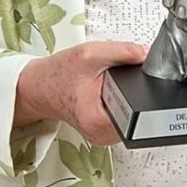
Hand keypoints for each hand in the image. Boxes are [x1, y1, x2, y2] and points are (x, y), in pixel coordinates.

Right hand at [14, 40, 146, 145]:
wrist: (38, 87)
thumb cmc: (57, 75)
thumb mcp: (90, 55)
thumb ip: (123, 52)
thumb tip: (148, 54)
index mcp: (97, 121)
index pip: (139, 114)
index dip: (146, 93)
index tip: (142, 81)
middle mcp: (101, 135)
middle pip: (139, 115)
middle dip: (137, 93)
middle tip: (118, 80)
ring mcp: (103, 135)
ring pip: (133, 115)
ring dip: (130, 98)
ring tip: (110, 85)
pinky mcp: (104, 130)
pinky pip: (124, 116)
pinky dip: (122, 102)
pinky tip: (110, 92)